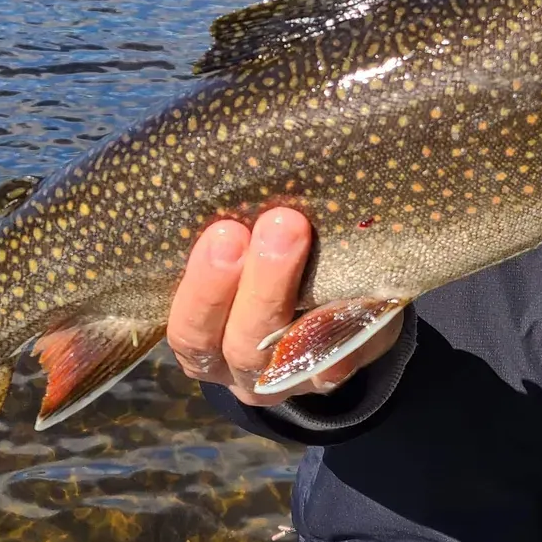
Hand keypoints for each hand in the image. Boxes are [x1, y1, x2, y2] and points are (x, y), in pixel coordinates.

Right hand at [166, 205, 400, 406]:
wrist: (318, 310)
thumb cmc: (258, 264)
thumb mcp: (235, 252)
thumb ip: (230, 229)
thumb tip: (232, 165)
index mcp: (204, 339)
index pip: (188, 329)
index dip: (203, 288)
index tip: (222, 232)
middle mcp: (240, 368)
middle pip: (238, 344)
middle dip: (258, 283)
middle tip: (278, 223)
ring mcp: (291, 377)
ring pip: (287, 356)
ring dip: (302, 296)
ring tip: (305, 235)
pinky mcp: (337, 372)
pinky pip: (342, 358)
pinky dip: (346, 326)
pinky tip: (353, 293)